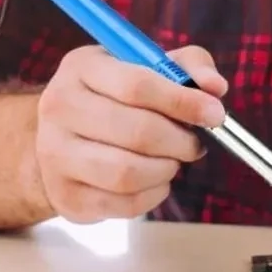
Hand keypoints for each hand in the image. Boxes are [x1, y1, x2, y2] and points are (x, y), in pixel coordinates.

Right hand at [34, 44, 226, 223]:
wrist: (58, 138)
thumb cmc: (113, 98)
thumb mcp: (145, 68)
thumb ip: (187, 67)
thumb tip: (216, 88)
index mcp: (81, 67)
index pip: (137, 85)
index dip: (183, 102)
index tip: (214, 114)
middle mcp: (59, 107)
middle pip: (137, 131)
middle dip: (180, 141)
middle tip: (194, 144)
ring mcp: (56, 154)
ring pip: (128, 173)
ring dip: (166, 169)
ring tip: (171, 161)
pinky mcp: (66, 195)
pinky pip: (124, 204)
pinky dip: (153, 195)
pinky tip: (155, 180)